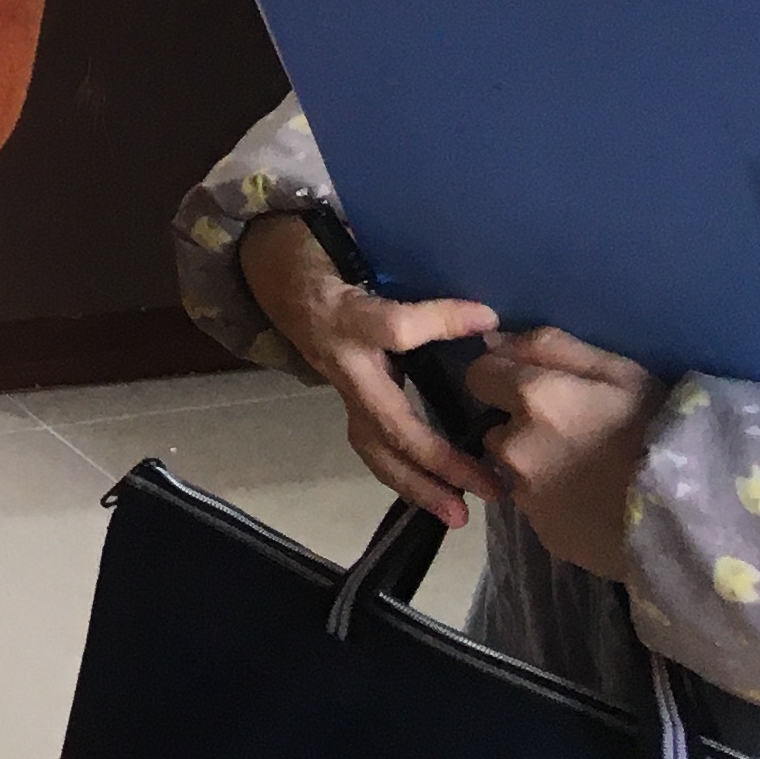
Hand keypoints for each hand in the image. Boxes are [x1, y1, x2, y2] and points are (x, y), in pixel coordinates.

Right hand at [239, 215, 501, 527]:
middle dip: (437, 460)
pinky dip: (406, 478)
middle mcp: (341, 362)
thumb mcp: (355, 247)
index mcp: (344, 318)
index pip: (394, 328)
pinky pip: (376, 449)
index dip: (440, 323)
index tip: (487, 320)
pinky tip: (439, 497)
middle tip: (485, 485)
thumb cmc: (321, 257)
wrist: (272, 273)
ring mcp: (342, 388)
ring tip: (458, 512)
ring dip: (419, 485)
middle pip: (387, 424)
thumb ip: (408, 273)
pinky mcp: (348, 403)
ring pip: (376, 449)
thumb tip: (484, 310)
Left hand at [461, 328, 661, 580]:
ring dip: (535, 465)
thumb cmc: (662, 429)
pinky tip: (593, 502)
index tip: (533, 386)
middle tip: (572, 434)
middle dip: (520, 426)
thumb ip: (550, 348)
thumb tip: (495, 341)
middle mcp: (515, 447)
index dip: (503, 378)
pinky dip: (554, 501)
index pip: (480, 376)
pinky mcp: (542, 533)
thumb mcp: (619, 370)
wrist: (693, 513)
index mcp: (532, 398)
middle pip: (496, 427)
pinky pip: (536, 507)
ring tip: (585, 472)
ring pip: (513, 469)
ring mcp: (526, 496)